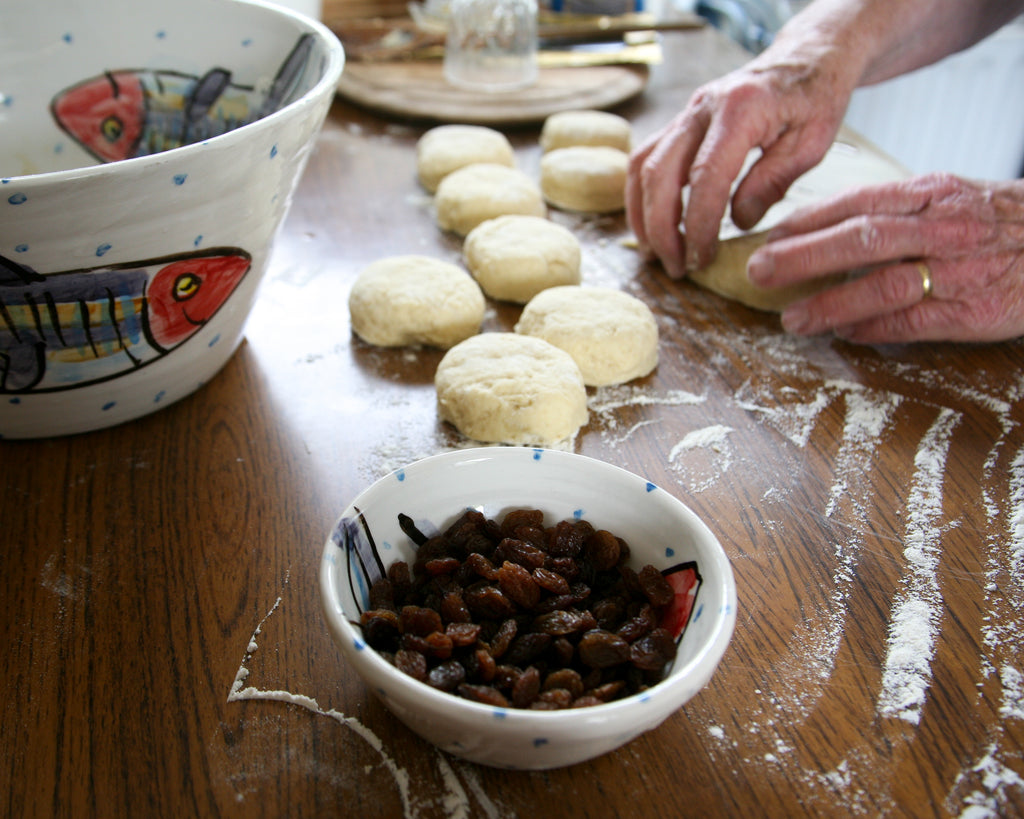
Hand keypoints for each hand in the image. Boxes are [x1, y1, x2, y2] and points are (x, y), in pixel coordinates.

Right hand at [625, 38, 856, 278]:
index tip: (702, 258)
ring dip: (643, 215)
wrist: (806, 59)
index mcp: (740, 110)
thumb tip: (736, 221)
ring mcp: (686, 113)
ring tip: (656, 253)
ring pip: (643, 166)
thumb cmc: (815, 99)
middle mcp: (702, 107)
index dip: (698, 225)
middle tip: (677, 267)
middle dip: (661, 228)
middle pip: (660, 173)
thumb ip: (771, 182)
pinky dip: (642, 196)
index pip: (705, 177)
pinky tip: (652, 224)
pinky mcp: (680, 122)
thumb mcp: (811, 144)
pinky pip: (646, 159)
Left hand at [746, 172, 1023, 342]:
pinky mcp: (973, 311)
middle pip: (862, 240)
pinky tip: (843, 335)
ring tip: (791, 318)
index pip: (857, 202)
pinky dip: (873, 329)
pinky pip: (913, 322)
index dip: (808, 220)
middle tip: (759, 271)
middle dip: (803, 256)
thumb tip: (829, 227)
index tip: (769, 235)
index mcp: (931, 194)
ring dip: (831, 304)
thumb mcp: (950, 199)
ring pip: (884, 285)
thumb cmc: (997, 223)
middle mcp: (942, 229)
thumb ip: (895, 211)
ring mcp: (958, 271)